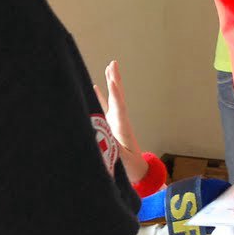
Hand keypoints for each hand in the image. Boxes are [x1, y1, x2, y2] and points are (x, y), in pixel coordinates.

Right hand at [95, 60, 146, 182]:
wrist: (138, 171)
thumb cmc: (131, 167)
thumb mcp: (125, 161)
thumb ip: (117, 152)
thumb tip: (107, 142)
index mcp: (122, 127)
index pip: (118, 106)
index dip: (114, 93)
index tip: (111, 79)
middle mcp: (120, 121)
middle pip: (118, 96)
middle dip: (115, 80)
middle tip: (113, 63)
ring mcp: (115, 122)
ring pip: (112, 99)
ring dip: (110, 83)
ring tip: (109, 68)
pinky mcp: (110, 126)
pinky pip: (105, 108)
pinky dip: (100, 97)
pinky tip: (95, 87)